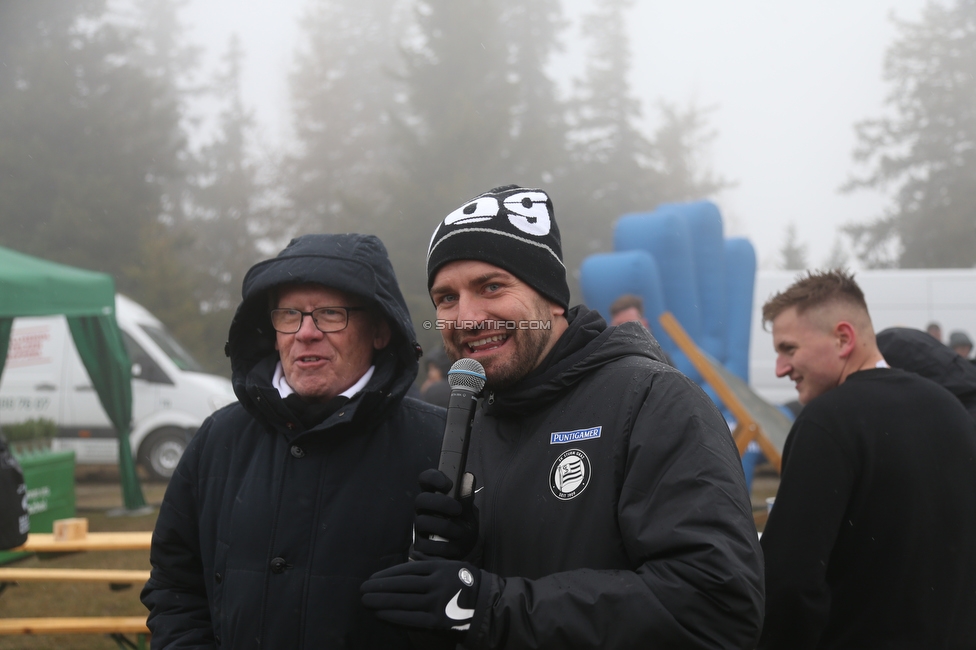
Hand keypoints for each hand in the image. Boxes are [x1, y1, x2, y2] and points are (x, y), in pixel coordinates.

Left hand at [361, 560, 480, 631]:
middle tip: (362, 589)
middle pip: (402, 585)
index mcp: (440, 568)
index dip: (388, 575)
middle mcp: (437, 584)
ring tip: (366, 601)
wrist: (487, 606)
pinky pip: (410, 619)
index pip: (407, 570)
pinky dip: (393, 616)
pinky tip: (380, 614)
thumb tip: (411, 557)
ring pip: (403, 601)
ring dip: (382, 601)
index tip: (372, 577)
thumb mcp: (452, 566)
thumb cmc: (468, 584)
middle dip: (380, 587)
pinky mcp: (437, 621)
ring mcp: (437, 603)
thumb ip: (431, 563)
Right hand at [411, 469, 478, 559]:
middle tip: (458, 509)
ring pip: (422, 522)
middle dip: (440, 503)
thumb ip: (467, 496)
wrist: (463, 550)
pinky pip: (424, 545)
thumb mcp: (469, 511)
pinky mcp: (420, 546)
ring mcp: (420, 527)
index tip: (448, 484)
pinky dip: (442, 546)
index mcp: (434, 495)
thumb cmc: (463, 524)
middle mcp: (423, 509)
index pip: (425, 479)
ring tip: (460, 532)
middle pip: (420, 499)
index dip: (433, 477)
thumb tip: (468, 477)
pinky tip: (454, 546)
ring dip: (444, 526)